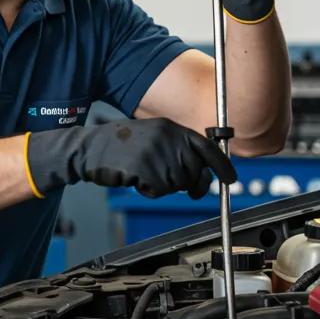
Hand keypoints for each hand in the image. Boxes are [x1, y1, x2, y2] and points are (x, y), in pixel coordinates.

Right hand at [27, 118, 235, 199]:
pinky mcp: (145, 168)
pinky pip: (160, 190)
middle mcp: (167, 137)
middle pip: (194, 172)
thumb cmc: (119, 146)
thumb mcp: (153, 137)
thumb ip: (177, 149)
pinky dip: (149, 190)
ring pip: (178, 184)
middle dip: (187, 184)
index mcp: (170, 127)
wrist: (88, 148)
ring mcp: (157, 152)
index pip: (207, 147)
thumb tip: (202, 172)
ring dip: (162, 186)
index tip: (230, 179)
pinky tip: (135, 179)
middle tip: (168, 182)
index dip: (222, 165)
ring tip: (143, 173)